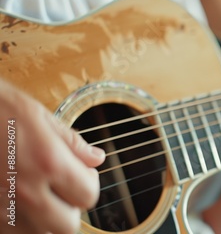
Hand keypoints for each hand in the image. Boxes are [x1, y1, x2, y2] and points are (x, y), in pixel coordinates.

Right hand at [0, 79, 104, 233]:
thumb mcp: (36, 114)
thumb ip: (70, 142)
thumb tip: (96, 158)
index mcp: (47, 162)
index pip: (88, 196)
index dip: (88, 184)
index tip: (81, 173)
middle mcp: (24, 190)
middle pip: (66, 227)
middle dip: (69, 209)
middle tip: (61, 189)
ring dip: (42, 219)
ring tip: (34, 195)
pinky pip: (7, 231)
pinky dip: (15, 223)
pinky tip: (11, 201)